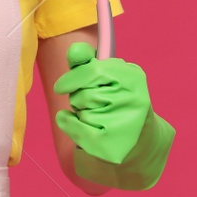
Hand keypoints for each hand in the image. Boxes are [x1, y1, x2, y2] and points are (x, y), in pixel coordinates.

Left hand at [53, 42, 152, 164]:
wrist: (136, 136)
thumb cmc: (115, 98)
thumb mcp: (106, 75)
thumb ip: (86, 61)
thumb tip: (74, 50)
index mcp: (134, 77)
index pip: (93, 71)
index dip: (71, 78)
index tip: (60, 87)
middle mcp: (135, 101)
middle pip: (84, 94)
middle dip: (79, 97)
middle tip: (91, 102)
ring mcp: (126, 125)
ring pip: (81, 112)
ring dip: (79, 112)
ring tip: (95, 114)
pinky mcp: (114, 145)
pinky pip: (77, 130)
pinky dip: (69, 125)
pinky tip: (78, 124)